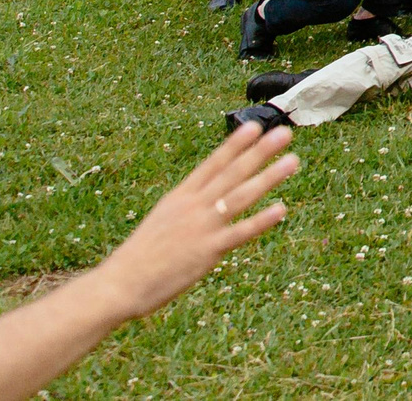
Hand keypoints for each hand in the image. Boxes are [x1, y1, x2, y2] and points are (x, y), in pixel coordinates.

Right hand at [89, 123, 300, 319]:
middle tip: (284, 133)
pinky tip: (281, 209)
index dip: (234, 145)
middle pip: (232, 173)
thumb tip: (205, 198)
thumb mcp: (162, 220)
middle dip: (259, 152)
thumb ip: (186, 208)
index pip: (212, 164)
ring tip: (293, 161)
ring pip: (241, 196)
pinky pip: (239, 233)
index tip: (254, 126)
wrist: (118, 285)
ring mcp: (202, 227)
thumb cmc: (138, 257)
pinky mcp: (207, 251)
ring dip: (269, 177)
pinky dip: (261, 221)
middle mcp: (193, 206)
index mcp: (180, 197)